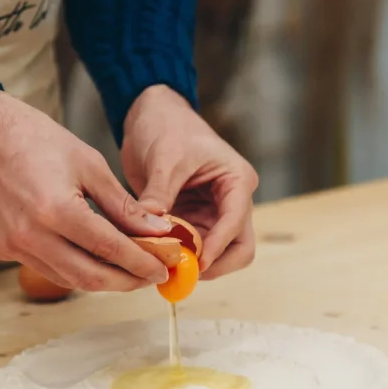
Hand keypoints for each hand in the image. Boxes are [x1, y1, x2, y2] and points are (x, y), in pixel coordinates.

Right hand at [0, 92, 171, 290]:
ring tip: (129, 271)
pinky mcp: (2, 248)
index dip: (141, 263)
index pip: (110, 249)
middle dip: (127, 281)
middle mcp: (31, 235)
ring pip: (69, 280)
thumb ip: (124, 206)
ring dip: (103, 280)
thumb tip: (157, 231)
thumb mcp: (91, 165)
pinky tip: (96, 262)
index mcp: (56, 210)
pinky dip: (76, 270)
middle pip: (90, 277)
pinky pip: (48, 269)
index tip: (163, 269)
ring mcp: (13, 245)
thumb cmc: (39, 140)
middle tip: (151, 276)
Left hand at [120, 86, 258, 279]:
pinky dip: (177, 255)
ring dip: (192, 263)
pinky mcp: (193, 220)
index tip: (193, 263)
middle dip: (213, 265)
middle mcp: (232, 201)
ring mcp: (213, 214)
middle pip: (239, 249)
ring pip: (216, 254)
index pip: (236, 223)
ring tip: (163, 267)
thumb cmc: (167, 126)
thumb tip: (148, 232)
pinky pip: (191, 247)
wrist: (152, 115)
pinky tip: (154, 258)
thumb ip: (159, 195)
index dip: (217, 247)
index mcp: (236, 181)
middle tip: (180, 273)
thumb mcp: (165, 159)